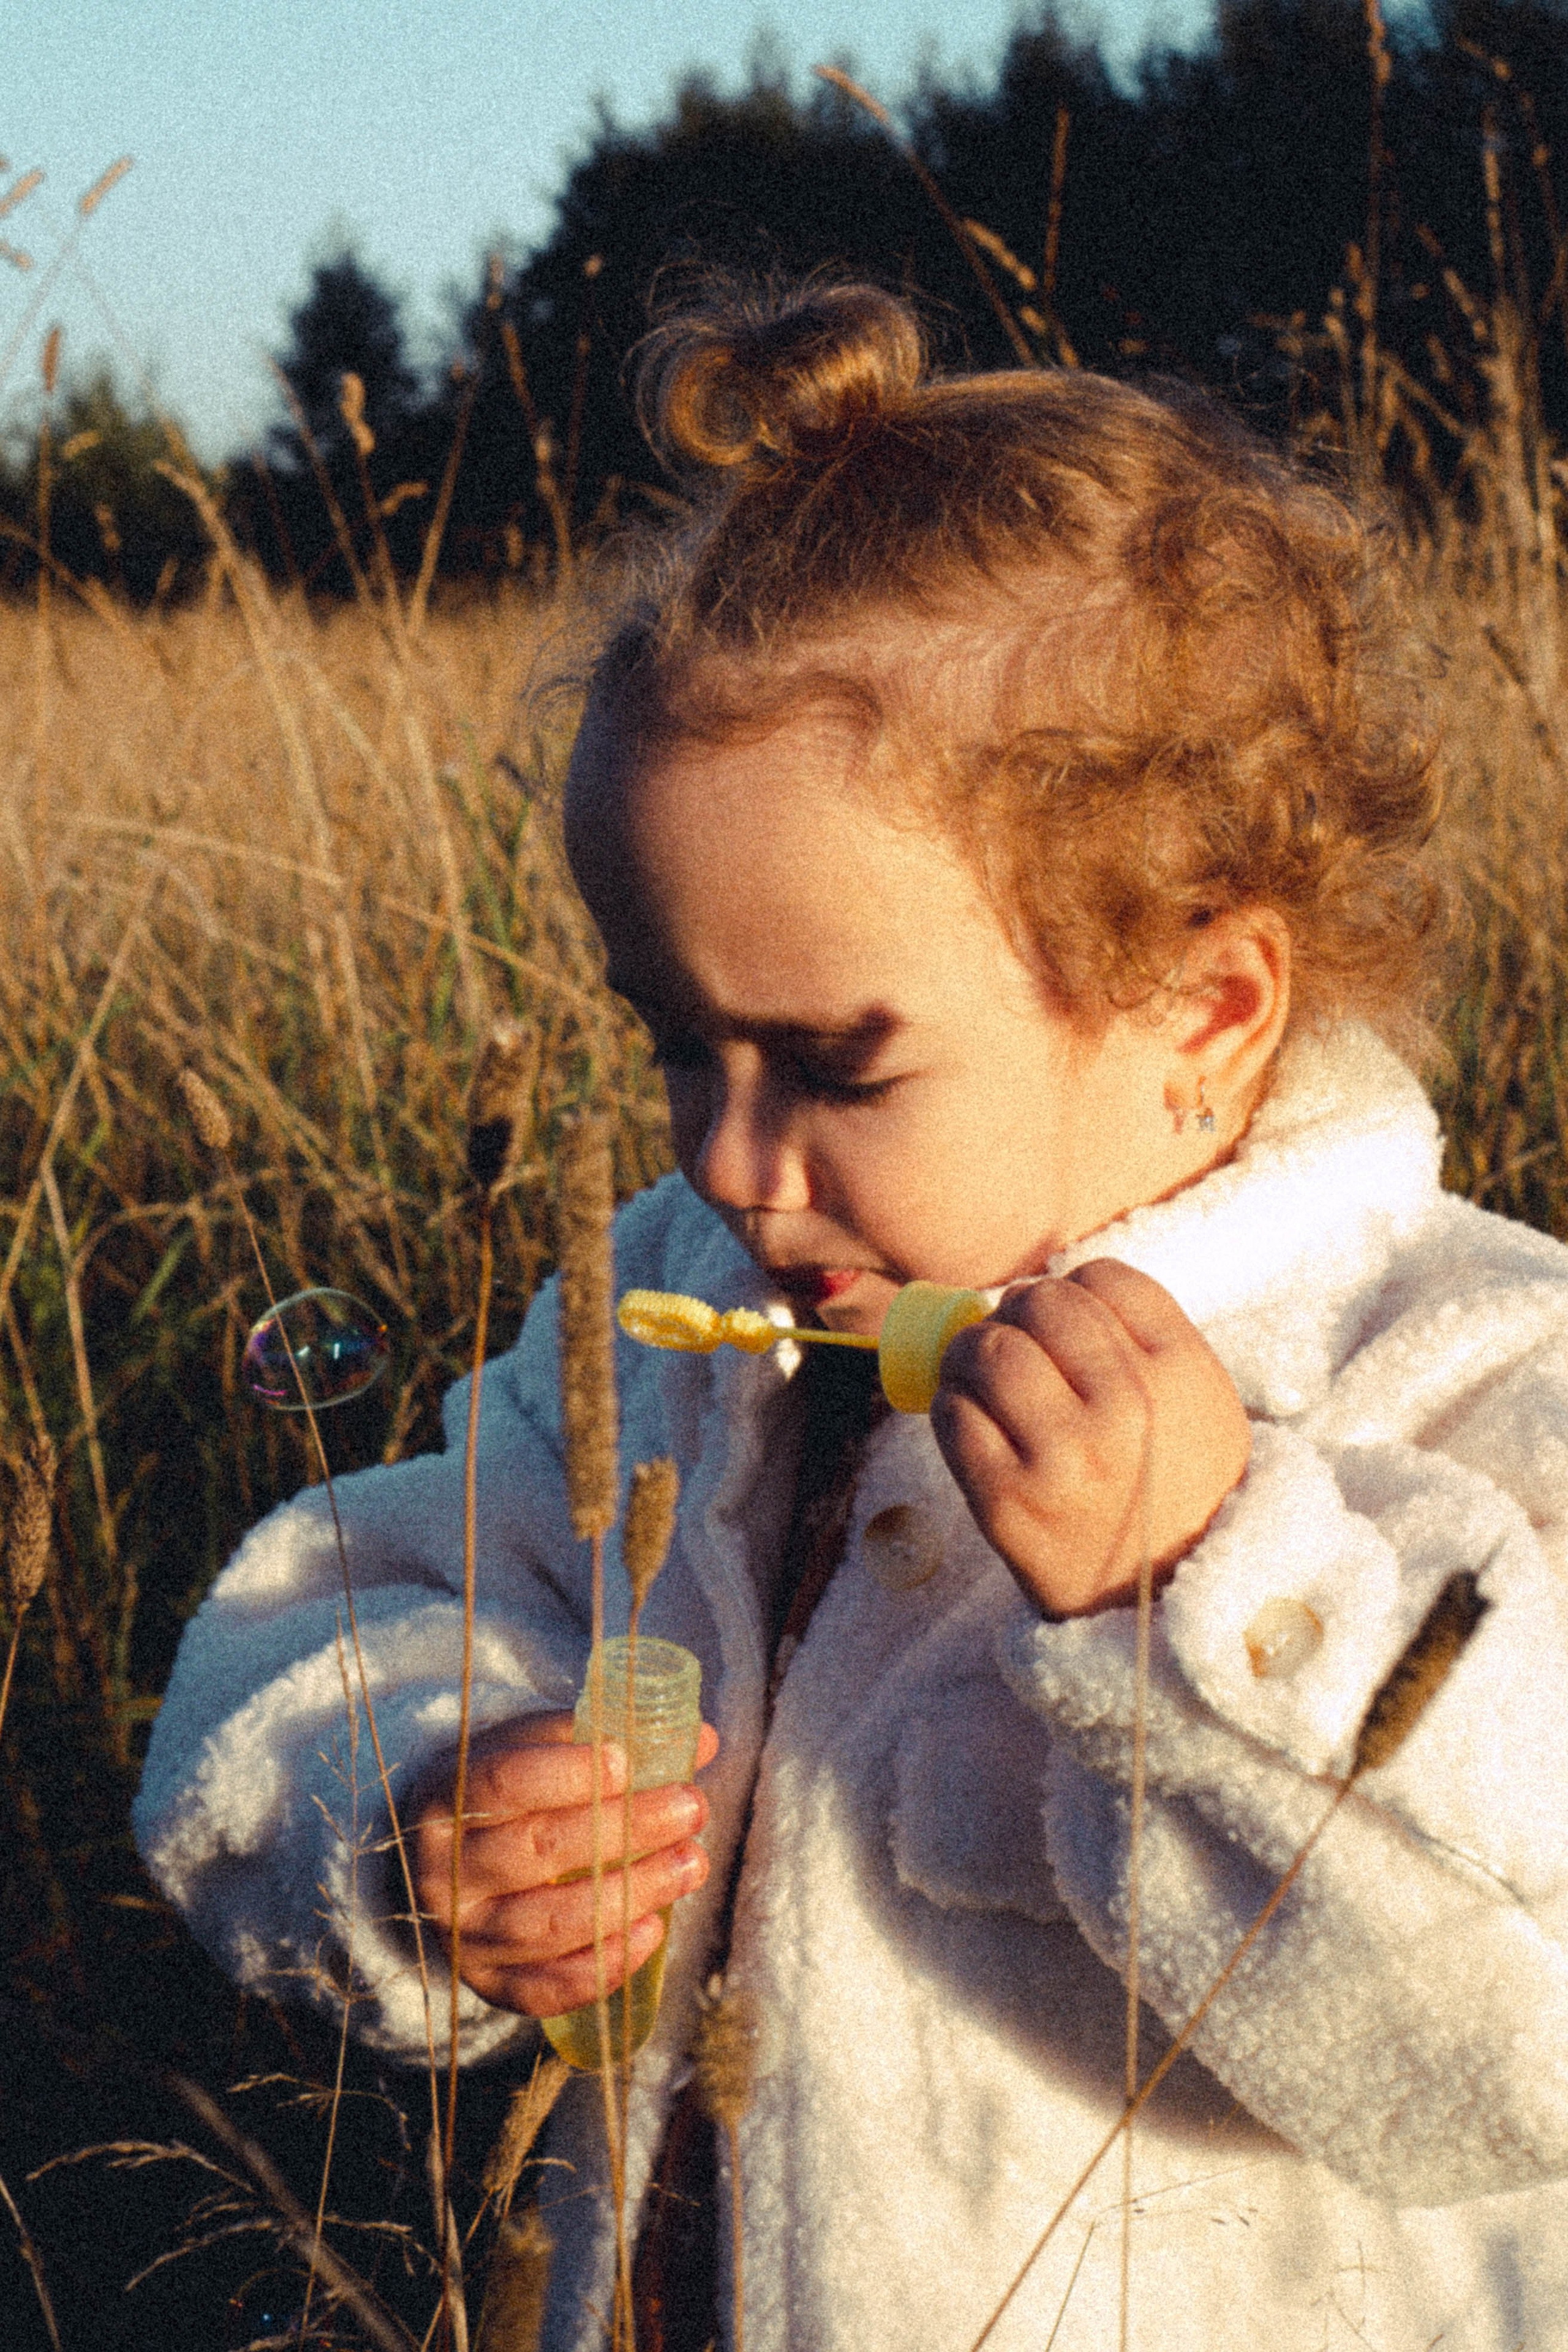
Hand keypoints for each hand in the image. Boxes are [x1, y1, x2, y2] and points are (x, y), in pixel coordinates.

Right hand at [409, 1711, 718, 2015]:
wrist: (449, 1865)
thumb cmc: (506, 1797)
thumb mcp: (532, 1751)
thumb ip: (603, 1739)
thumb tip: (700, 1740)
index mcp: (448, 1799)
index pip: (504, 1784)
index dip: (567, 1773)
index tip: (627, 1763)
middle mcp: (446, 1872)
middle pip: (538, 1851)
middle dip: (625, 1829)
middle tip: (691, 1809)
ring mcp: (465, 1935)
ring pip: (549, 1923)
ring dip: (631, 1894)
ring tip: (691, 1864)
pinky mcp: (489, 1984)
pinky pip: (546, 1988)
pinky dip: (603, 1965)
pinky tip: (651, 1931)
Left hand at [930, 1259, 1250, 1619]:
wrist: (1164, 1614)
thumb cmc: (1175, 1496)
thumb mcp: (1200, 1407)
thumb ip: (1144, 1341)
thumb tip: (1045, 1288)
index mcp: (1182, 1374)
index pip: (1104, 1278)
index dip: (1072, 1290)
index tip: (1064, 1320)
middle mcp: (1128, 1407)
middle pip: (1041, 1303)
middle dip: (1015, 1314)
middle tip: (1011, 1341)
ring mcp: (1065, 1455)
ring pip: (987, 1349)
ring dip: (970, 1352)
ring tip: (978, 1373)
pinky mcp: (1008, 1500)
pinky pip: (954, 1416)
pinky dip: (951, 1407)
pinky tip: (971, 1422)